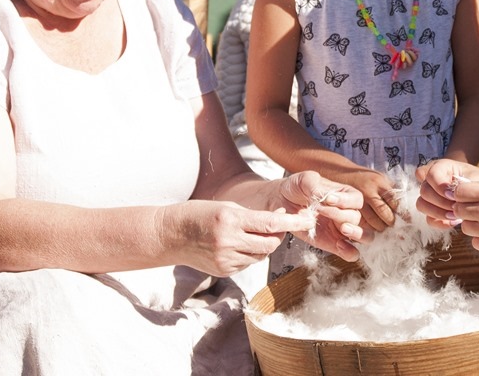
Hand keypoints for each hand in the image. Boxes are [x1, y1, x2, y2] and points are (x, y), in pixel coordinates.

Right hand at [162, 199, 318, 276]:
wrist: (170, 235)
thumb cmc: (198, 214)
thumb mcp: (226, 207)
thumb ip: (252, 216)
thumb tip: (279, 221)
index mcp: (231, 220)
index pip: (271, 223)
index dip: (293, 222)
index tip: (308, 219)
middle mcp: (229, 242)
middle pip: (271, 243)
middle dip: (279, 234)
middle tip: (278, 223)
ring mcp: (226, 260)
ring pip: (261, 255)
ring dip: (264, 244)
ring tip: (250, 233)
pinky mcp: (224, 271)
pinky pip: (248, 263)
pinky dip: (250, 254)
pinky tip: (238, 244)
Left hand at [271, 171, 365, 260]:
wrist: (281, 202)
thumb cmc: (297, 188)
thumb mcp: (305, 180)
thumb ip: (316, 185)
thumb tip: (326, 196)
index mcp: (345, 195)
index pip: (356, 199)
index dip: (345, 200)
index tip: (328, 199)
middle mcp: (347, 212)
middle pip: (359, 218)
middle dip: (341, 215)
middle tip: (322, 211)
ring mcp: (342, 230)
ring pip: (365, 236)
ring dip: (357, 233)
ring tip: (342, 229)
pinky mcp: (333, 244)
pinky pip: (351, 253)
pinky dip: (350, 252)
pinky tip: (339, 245)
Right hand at [415, 159, 478, 228]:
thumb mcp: (476, 179)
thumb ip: (462, 183)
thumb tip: (449, 194)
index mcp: (441, 167)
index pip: (431, 174)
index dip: (439, 186)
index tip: (454, 195)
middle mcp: (432, 179)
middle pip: (424, 191)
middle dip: (441, 202)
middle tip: (457, 207)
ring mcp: (431, 195)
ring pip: (422, 205)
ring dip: (438, 212)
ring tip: (456, 215)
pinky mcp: (433, 210)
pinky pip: (428, 218)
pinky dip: (440, 222)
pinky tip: (453, 222)